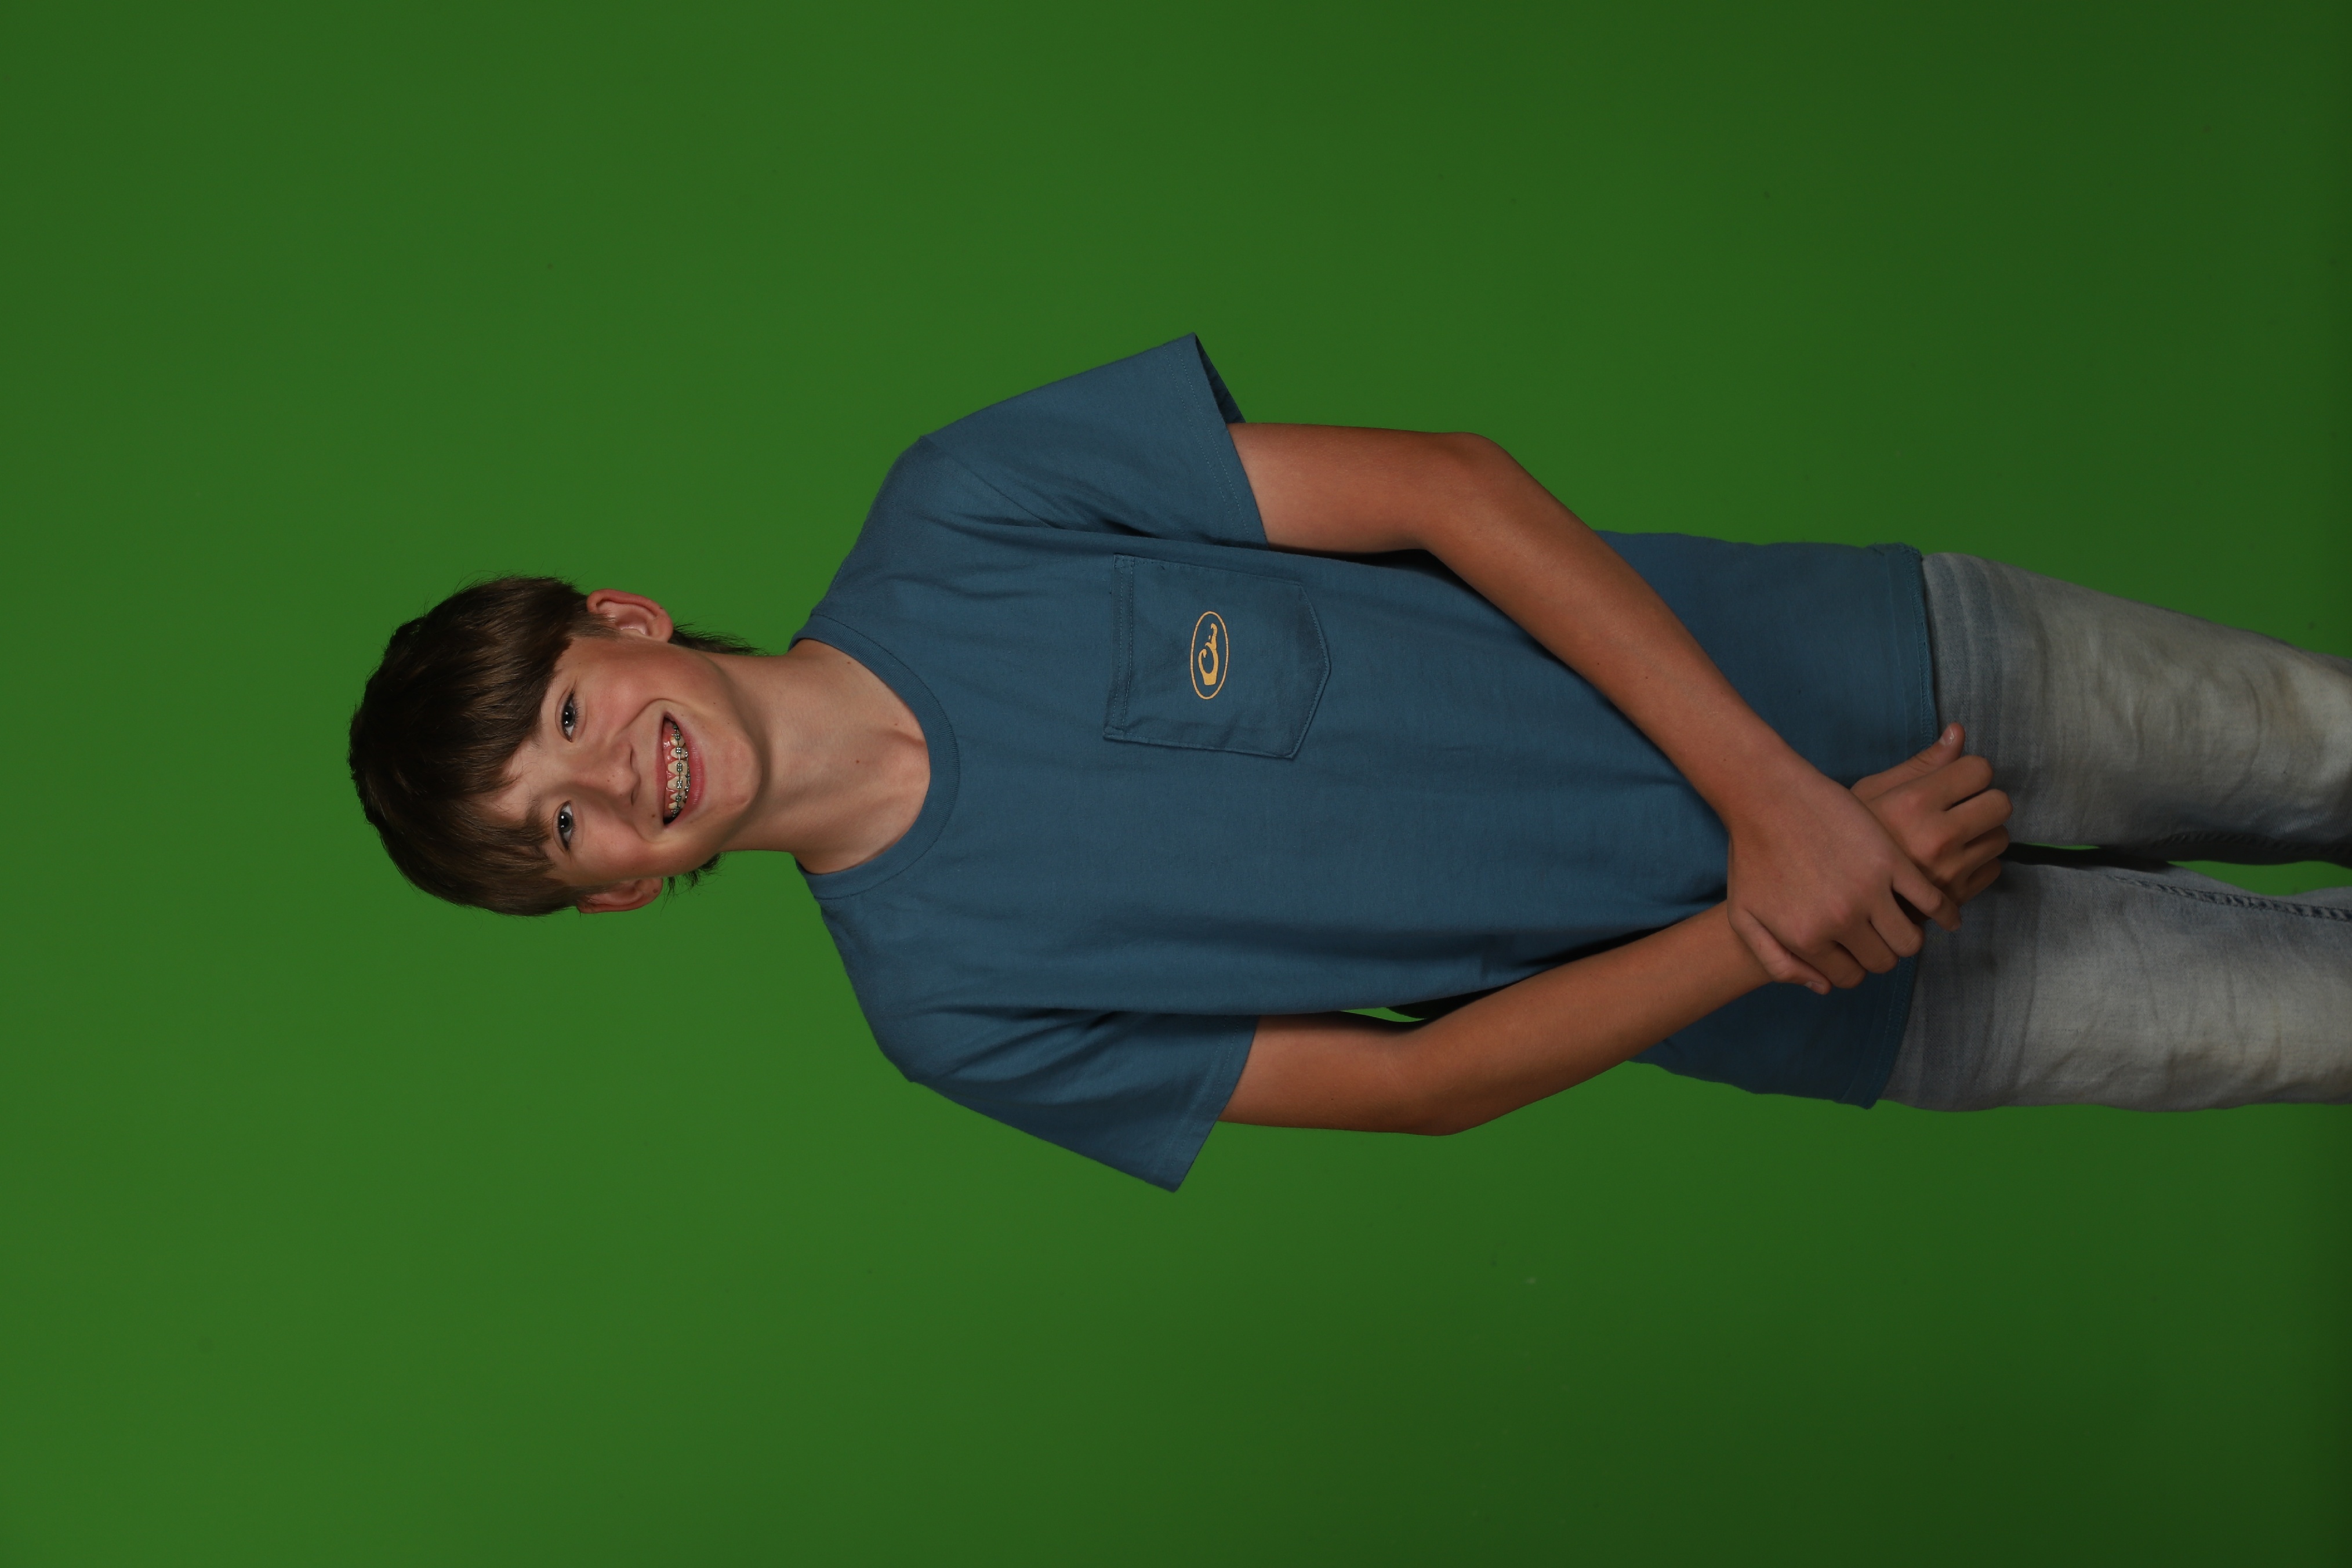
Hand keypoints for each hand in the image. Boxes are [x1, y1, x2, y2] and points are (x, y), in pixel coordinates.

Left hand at [1723, 756, 1953, 995]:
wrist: (1766, 796)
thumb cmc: (1751, 854)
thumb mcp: (1744, 916)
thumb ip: (1778, 962)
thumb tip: (1823, 988)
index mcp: (1806, 939)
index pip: (1850, 977)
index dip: (1853, 965)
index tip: (1854, 950)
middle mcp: (1839, 921)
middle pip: (1883, 961)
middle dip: (1879, 953)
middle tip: (1876, 935)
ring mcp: (1868, 890)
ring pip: (1910, 941)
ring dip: (1907, 937)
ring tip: (1899, 922)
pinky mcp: (1891, 860)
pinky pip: (1932, 902)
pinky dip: (1945, 914)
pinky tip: (1946, 915)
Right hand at [1851, 724, 2010, 908]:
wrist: (1838, 896)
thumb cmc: (1851, 837)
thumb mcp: (1873, 791)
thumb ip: (1921, 764)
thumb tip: (1958, 732)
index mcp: (1914, 802)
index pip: (1979, 770)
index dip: (1969, 772)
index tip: (1956, 781)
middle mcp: (1938, 836)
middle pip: (2000, 804)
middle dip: (1984, 802)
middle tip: (1962, 809)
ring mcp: (1950, 871)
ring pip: (2000, 837)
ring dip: (1982, 834)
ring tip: (1954, 838)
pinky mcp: (1958, 898)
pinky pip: (1993, 868)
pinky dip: (1978, 864)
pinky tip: (1952, 863)